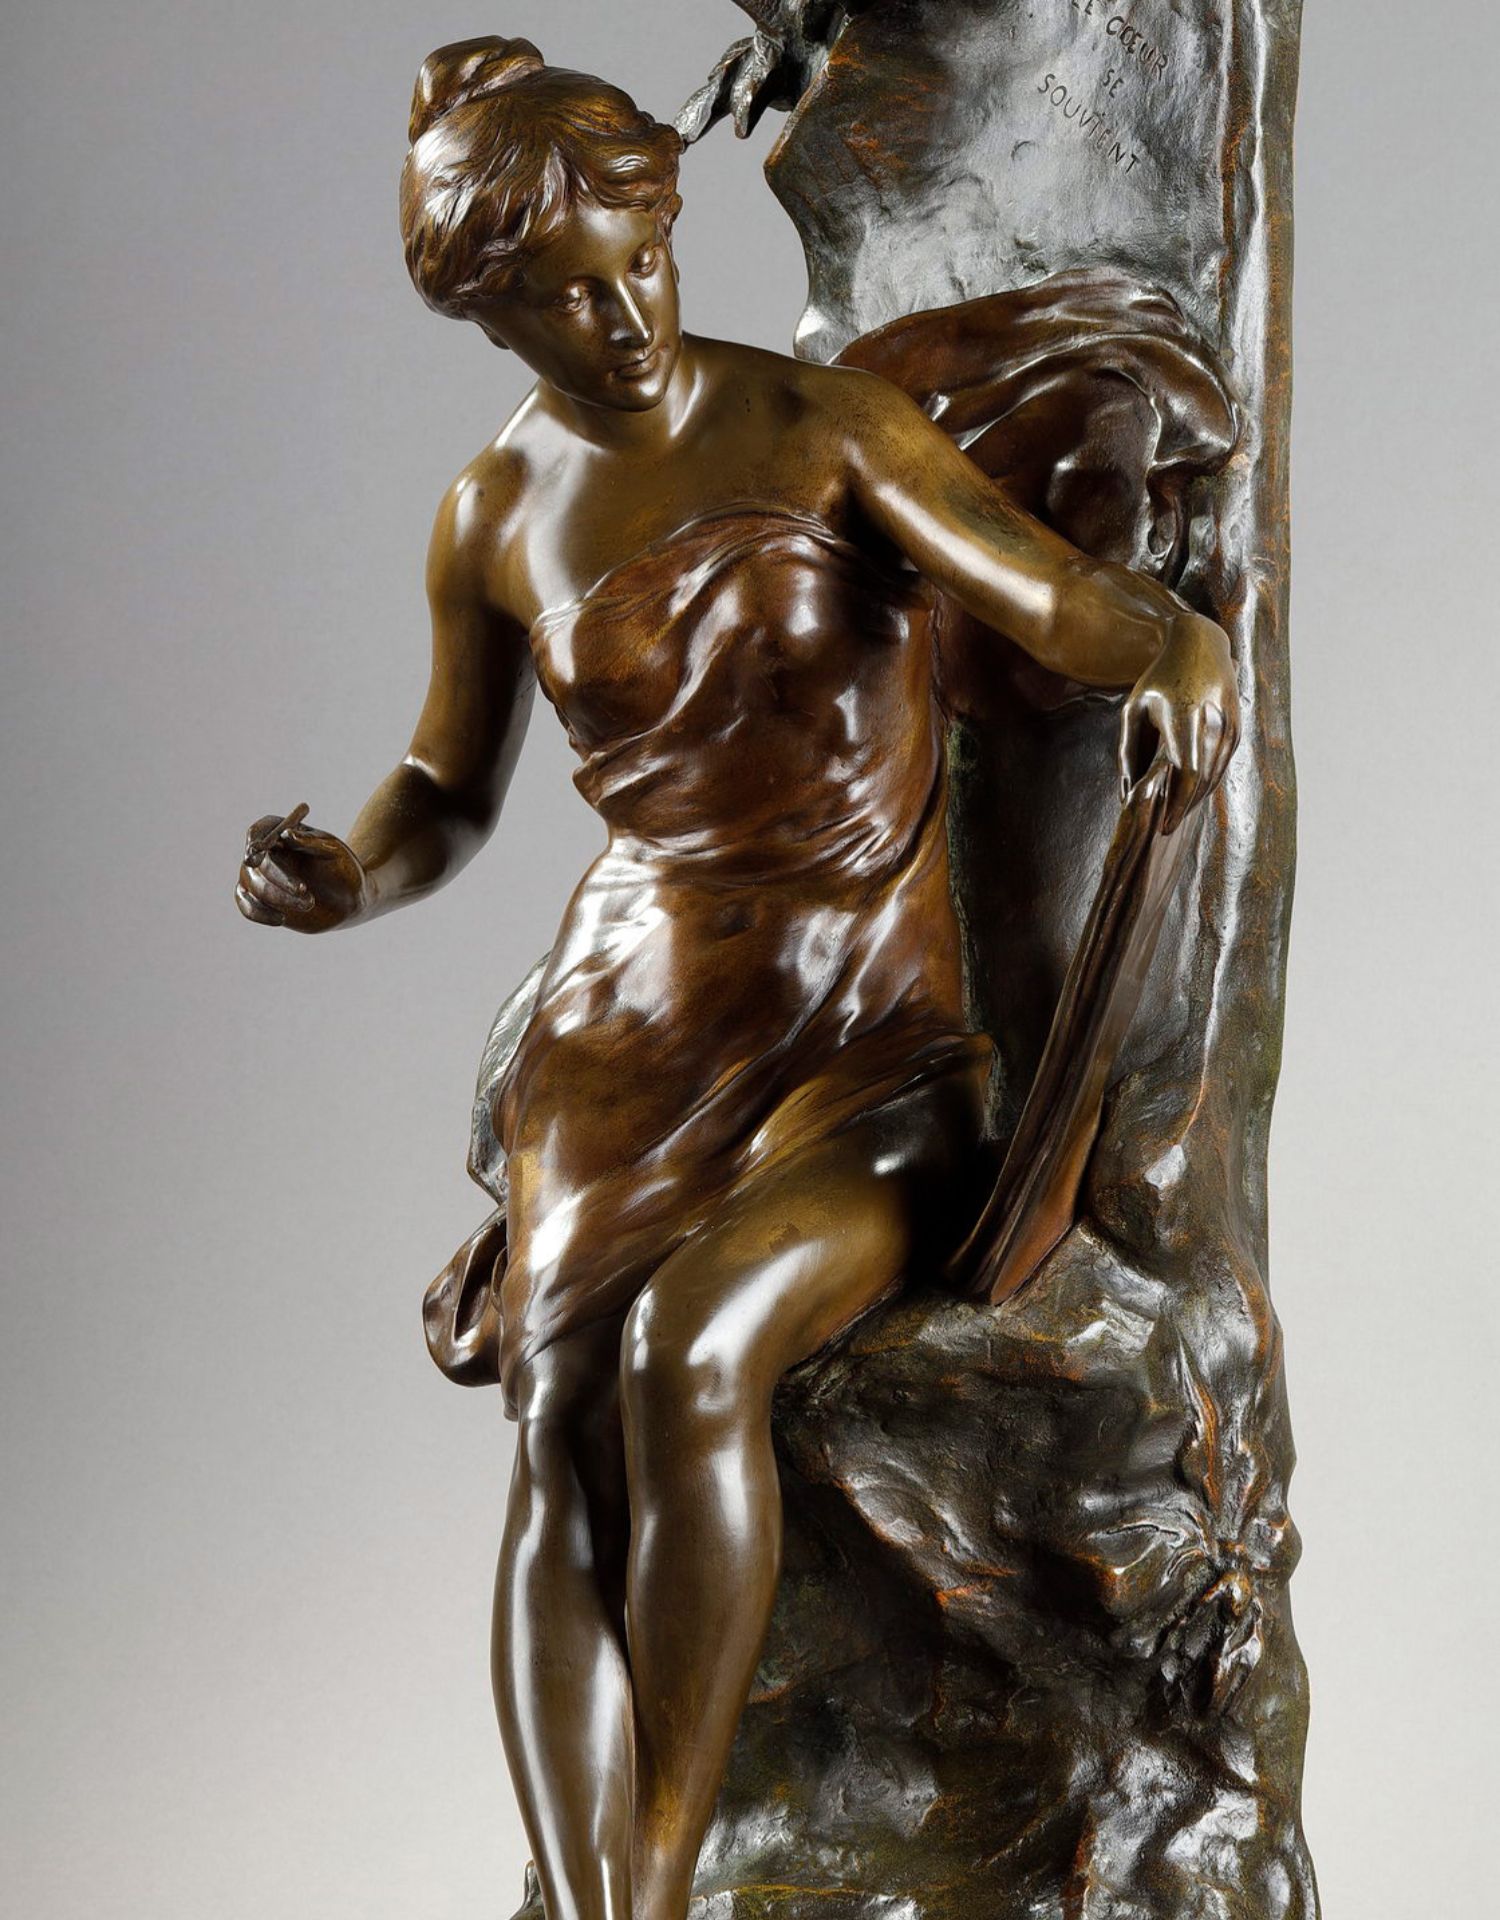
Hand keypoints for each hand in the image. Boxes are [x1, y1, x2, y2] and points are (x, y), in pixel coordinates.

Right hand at [235, 811, 368, 932]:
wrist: (348, 901)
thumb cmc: (342, 869)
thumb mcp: (334, 852)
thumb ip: (310, 842)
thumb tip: (286, 833)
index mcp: (283, 832)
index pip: (260, 830)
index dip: (256, 839)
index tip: (261, 851)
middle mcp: (266, 853)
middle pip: (257, 861)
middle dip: (279, 876)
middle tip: (303, 889)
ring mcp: (260, 877)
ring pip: (254, 885)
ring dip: (280, 897)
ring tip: (310, 903)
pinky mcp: (260, 900)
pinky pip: (245, 905)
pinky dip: (258, 913)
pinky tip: (281, 918)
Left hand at [1118, 612, 1240, 832]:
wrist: (1199, 645)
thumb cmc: (1158, 680)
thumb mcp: (1133, 710)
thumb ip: (1126, 752)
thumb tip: (1126, 793)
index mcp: (1186, 716)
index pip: (1188, 772)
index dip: (1178, 804)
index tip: (1163, 826)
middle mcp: (1214, 722)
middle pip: (1202, 781)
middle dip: (1183, 808)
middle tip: (1161, 826)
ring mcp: (1231, 726)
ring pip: (1215, 777)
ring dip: (1194, 799)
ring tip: (1172, 815)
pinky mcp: (1238, 729)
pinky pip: (1222, 766)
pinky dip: (1206, 783)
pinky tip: (1189, 795)